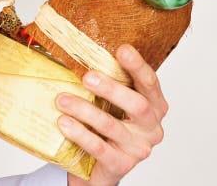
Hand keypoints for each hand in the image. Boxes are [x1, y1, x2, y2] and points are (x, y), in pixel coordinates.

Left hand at [55, 44, 166, 185]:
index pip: (150, 83)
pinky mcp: (120, 165)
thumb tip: (79, 49)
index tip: (123, 49)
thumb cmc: (104, 127)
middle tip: (87, 76)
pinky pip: (99, 148)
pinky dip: (80, 134)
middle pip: (138, 105)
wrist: (98, 167)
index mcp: (154, 106)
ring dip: (85, 110)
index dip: (138, 66)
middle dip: (112, 89)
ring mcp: (138, 149)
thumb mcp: (110, 102)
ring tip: (62, 100)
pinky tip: (64, 123)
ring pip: (113, 126)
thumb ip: (106, 81)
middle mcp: (151, 128)